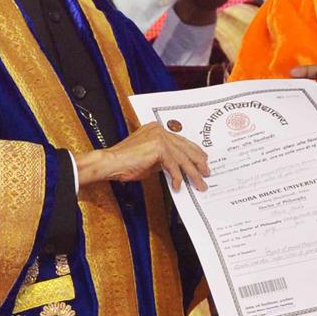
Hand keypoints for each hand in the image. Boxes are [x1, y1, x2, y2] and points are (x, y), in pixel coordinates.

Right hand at [74, 123, 209, 191]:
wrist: (110, 163)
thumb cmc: (125, 163)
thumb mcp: (150, 160)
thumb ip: (164, 159)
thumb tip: (179, 168)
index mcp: (157, 129)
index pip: (181, 141)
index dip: (194, 152)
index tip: (203, 160)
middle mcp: (159, 130)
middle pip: (185, 148)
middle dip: (198, 162)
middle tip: (206, 173)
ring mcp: (159, 137)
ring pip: (182, 158)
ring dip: (192, 173)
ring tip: (199, 184)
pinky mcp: (158, 147)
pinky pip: (173, 165)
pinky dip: (177, 177)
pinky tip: (178, 186)